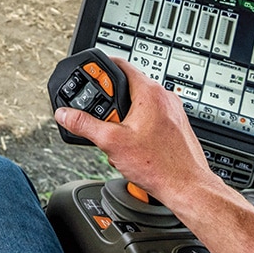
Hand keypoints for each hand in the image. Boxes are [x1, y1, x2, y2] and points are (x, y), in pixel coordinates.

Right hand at [54, 57, 215, 207]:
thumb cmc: (160, 165)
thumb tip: (65, 114)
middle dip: (110, 101)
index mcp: (150, 92)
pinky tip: (133, 145)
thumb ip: (84, 125)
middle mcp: (164, 97)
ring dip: (123, 115)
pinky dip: (137, 125)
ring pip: (138, 103)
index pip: (119, 64)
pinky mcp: (176, 125)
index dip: (99, 70)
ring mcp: (172, 110)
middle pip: (127, 85)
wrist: (188, 188)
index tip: (88, 78)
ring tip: (117, 135)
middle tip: (102, 118)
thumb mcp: (111, 142)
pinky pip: (150, 116)